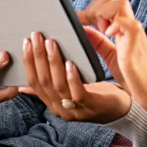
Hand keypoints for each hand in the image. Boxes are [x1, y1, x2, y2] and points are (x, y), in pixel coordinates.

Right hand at [17, 31, 131, 122]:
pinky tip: (70, 63)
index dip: (29, 62)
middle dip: (38, 57)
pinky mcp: (91, 107)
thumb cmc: (95, 94)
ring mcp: (75, 110)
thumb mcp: (69, 88)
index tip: (26, 42)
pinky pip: (78, 93)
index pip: (34, 82)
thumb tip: (25, 82)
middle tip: (37, 37)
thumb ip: (50, 84)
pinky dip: (72, 77)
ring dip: (53, 62)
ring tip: (52, 44)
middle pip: (43, 82)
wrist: (121, 109)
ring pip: (58, 85)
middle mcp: (60, 109)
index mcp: (52, 103)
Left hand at [77, 0, 146, 112]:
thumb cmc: (135, 76)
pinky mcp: (136, 43)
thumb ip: (98, 42)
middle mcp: (129, 26)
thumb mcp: (111, 56)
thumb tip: (83, 29)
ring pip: (120, 4)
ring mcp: (135, 32)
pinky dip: (115, 25)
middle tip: (87, 26)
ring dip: (104, 14)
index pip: (107, 4)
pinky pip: (128, 23)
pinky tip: (108, 34)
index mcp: (123, 28)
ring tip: (101, 31)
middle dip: (95, 8)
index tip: (77, 21)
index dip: (91, 9)